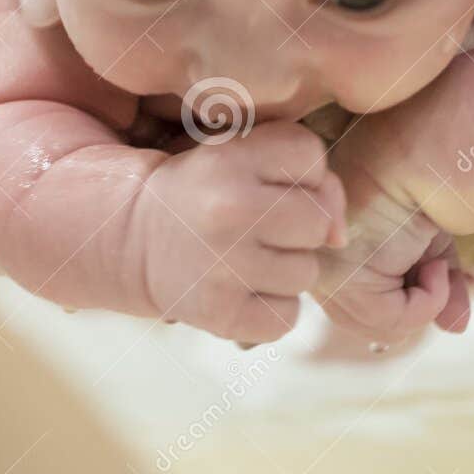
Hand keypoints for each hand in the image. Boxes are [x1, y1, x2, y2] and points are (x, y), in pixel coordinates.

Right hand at [134, 122, 345, 343]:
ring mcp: (222, 267)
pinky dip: (271, 309)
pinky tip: (240, 289)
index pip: (312, 156)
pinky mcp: (220, 315)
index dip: (299, 172)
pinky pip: (287, 317)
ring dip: (286, 269)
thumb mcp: (241, 158)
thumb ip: (309, 174)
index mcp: (229, 159)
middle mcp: (227, 211)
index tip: (264, 181)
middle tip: (257, 225)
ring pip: (307, 273)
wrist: (133, 239)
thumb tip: (340, 237)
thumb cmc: (204, 193)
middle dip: (298, 226)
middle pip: (318, 221)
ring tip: (245, 257)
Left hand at [313, 166, 470, 342]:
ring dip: (425, 303)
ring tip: (439, 264)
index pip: (361, 310)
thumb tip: (457, 328)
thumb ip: (443, 289)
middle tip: (444, 270)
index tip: (444, 275)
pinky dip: (427, 303)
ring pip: (378, 327)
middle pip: (370, 323)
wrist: (417, 149)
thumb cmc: (421, 185)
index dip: (408, 304)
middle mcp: (314, 265)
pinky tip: (436, 268)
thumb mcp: (436, 245)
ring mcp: (320, 272)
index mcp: (325, 254)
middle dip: (417, 305)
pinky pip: (388, 320)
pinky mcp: (336, 276)